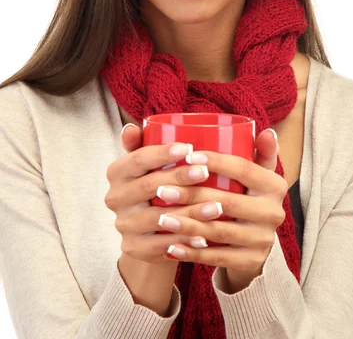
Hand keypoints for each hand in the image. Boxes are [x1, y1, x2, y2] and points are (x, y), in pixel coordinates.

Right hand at [104, 124, 214, 264]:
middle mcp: (114, 198)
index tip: (189, 148)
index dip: (162, 153)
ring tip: (216, 206)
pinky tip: (205, 237)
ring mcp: (123, 224)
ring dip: (189, 212)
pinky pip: (161, 245)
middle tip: (206, 171)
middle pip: (149, 185)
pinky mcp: (133, 247)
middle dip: (180, 178)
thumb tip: (131, 127)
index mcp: (116, 172)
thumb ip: (142, 143)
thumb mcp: (149, 163)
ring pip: (159, 218)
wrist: (149, 231)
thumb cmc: (156, 185)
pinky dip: (185, 241)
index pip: (138, 159)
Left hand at [156, 129, 285, 291]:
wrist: (257, 241)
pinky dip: (192, 252)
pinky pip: (217, 258)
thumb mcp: (257, 173)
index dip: (216, 162)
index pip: (244, 169)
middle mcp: (274, 212)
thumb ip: (260, 152)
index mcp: (275, 185)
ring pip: (219, 232)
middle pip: (228, 202)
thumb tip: (267, 131)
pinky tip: (171, 246)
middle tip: (162, 190)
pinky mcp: (251, 261)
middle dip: (192, 195)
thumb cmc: (249, 195)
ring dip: (187, 225)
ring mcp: (263, 239)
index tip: (187, 157)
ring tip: (161, 218)